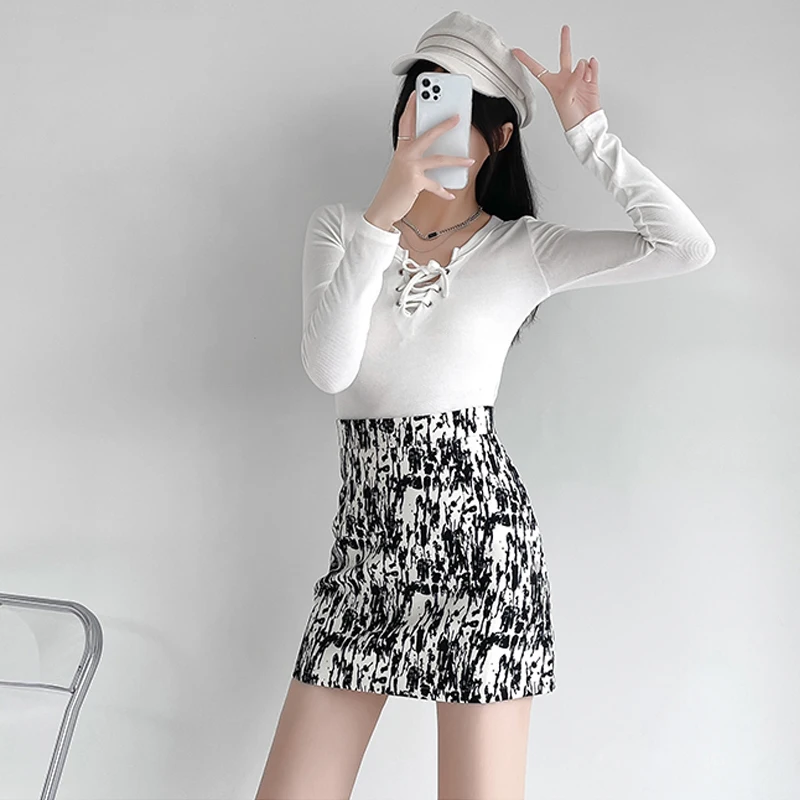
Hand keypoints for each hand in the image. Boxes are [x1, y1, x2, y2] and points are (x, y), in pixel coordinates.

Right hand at [364, 89, 475, 231]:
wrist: (383, 208)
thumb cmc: (394, 189)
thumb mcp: (402, 169)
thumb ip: (416, 159)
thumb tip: (438, 153)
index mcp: (401, 150)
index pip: (405, 123)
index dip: (410, 107)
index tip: (417, 93)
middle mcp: (405, 156)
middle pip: (427, 135)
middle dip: (444, 125)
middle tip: (457, 117)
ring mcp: (410, 168)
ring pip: (438, 160)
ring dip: (456, 160)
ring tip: (469, 160)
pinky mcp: (415, 182)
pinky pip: (435, 185)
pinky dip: (443, 191)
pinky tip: (451, 194)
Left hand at [511, 25, 601, 131]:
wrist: (586, 126)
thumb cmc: (570, 119)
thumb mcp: (564, 100)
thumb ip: (572, 80)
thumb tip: (582, 64)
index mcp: (553, 85)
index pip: (537, 69)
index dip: (526, 60)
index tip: (516, 51)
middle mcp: (566, 80)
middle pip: (564, 56)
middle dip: (565, 42)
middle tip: (565, 28)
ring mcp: (579, 80)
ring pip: (582, 63)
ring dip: (583, 69)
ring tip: (583, 82)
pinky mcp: (591, 82)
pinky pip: (592, 67)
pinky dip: (593, 66)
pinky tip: (591, 67)